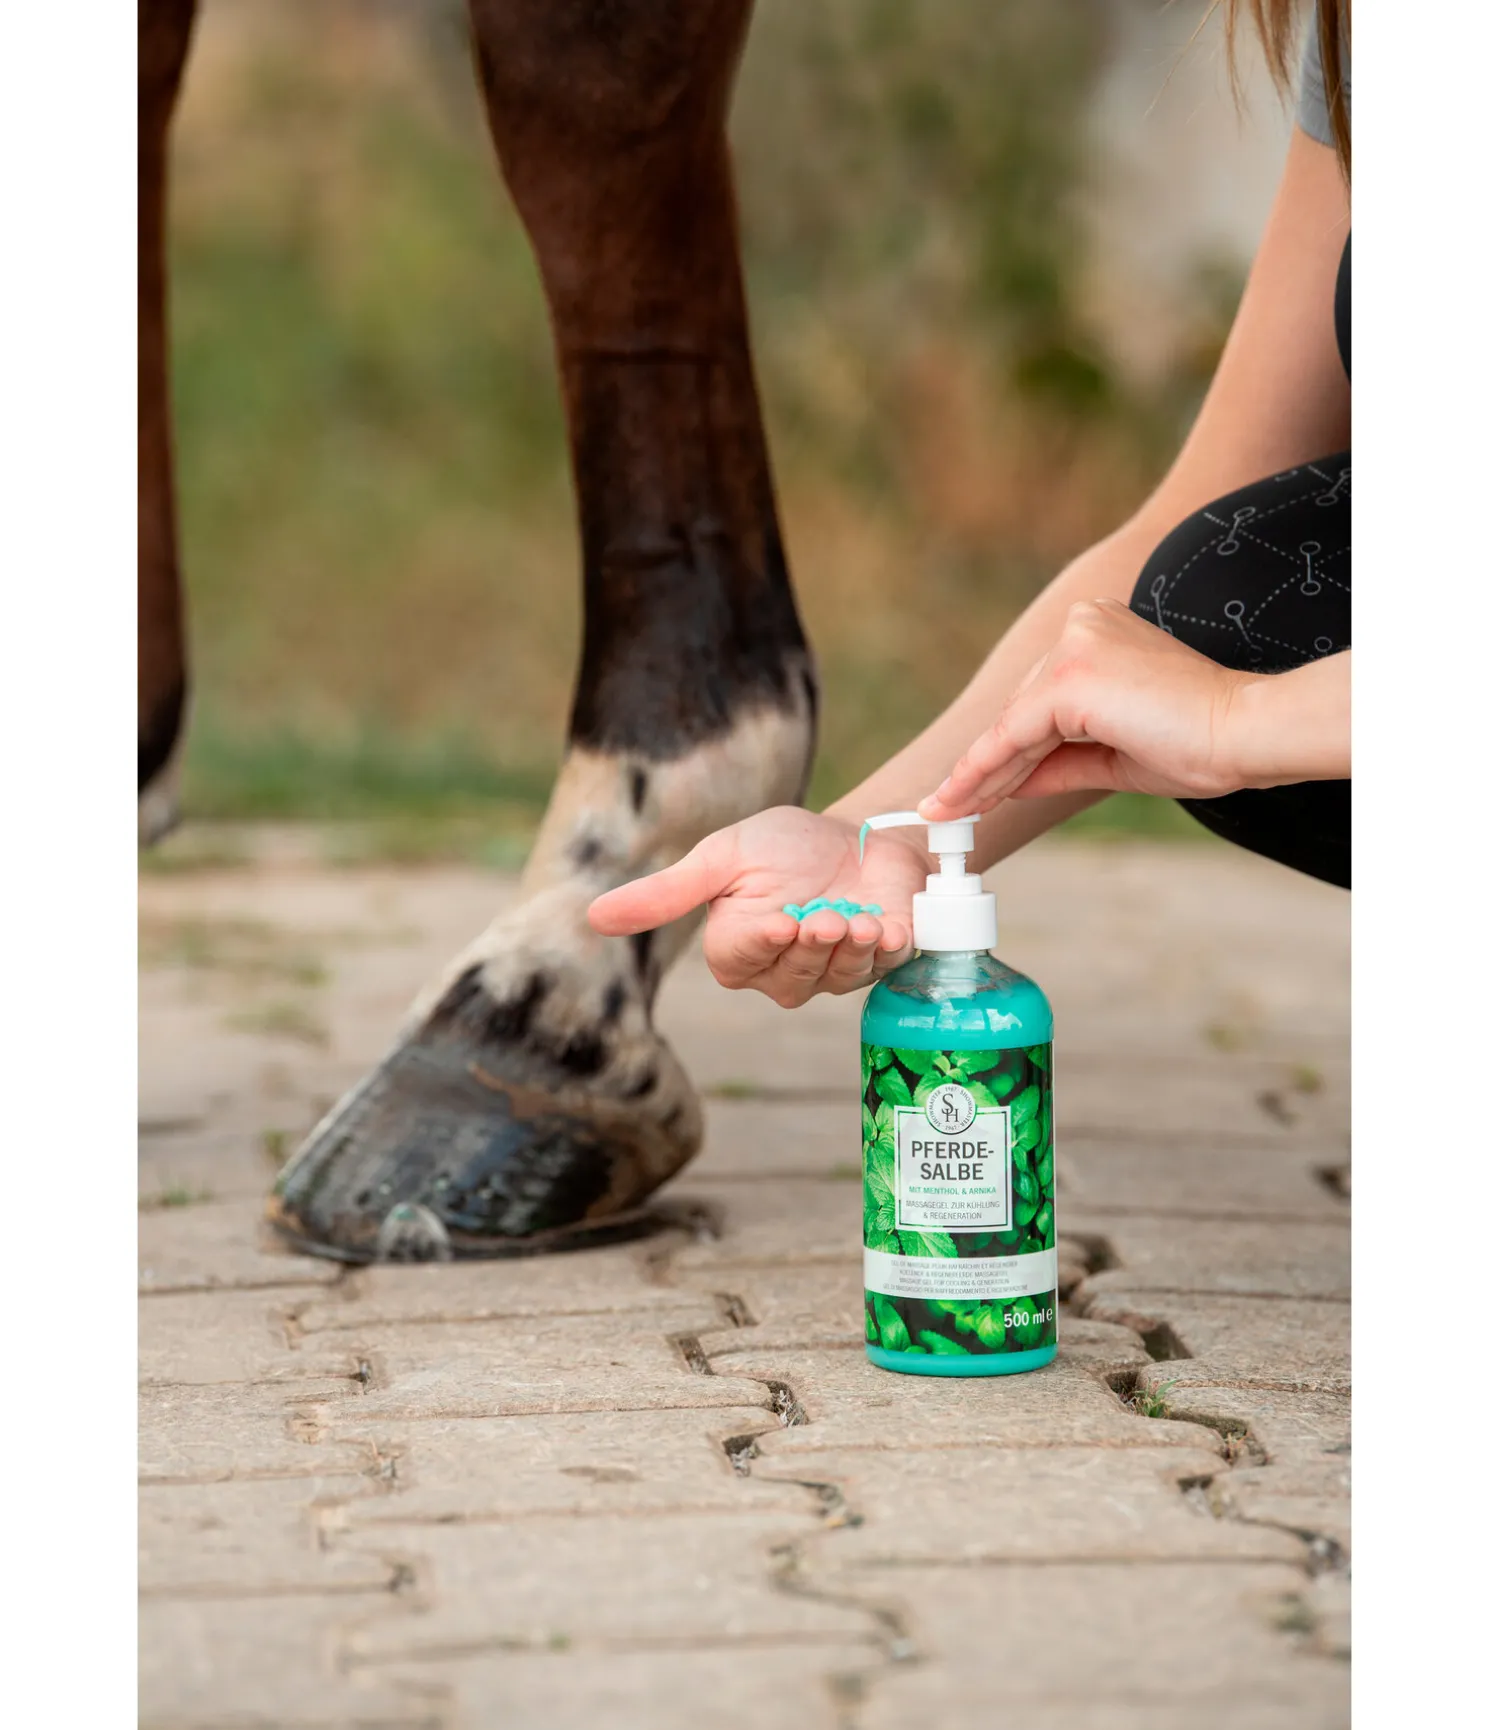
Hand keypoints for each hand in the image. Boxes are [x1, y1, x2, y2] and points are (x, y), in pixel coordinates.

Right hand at [587, 807, 927, 1006]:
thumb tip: (590, 917)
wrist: (856, 834)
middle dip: (811, 946)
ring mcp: (833, 972)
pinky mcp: (881, 963)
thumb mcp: (721, 858)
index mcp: (738, 946)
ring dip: (851, 950)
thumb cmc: (784, 846)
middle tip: (826, 915)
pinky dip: (890, 949)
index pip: (739, 960)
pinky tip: (891, 928)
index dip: (762, 944)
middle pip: (790, 978)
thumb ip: (667, 893)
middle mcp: (783, 969)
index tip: (782, 920)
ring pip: (835, 980)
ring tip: (862, 920)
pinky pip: (883, 969)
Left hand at [920, 599, 1258, 816]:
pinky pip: (1014, 735)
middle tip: (946, 809)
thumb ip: (1061, 762)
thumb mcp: (1114, 756)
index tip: (970, 785)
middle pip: (1021, 712)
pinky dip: (985, 771)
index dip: (1005, 749)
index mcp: (1100, 633)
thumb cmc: (1200, 744)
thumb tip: (1010, 782)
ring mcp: (1074, 647)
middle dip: (986, 767)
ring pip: (1013, 726)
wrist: (1243, 734)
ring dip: (978, 775)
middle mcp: (1082, 627)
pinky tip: (960, 800)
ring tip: (944, 813)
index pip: (1042, 702)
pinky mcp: (1069, 678)